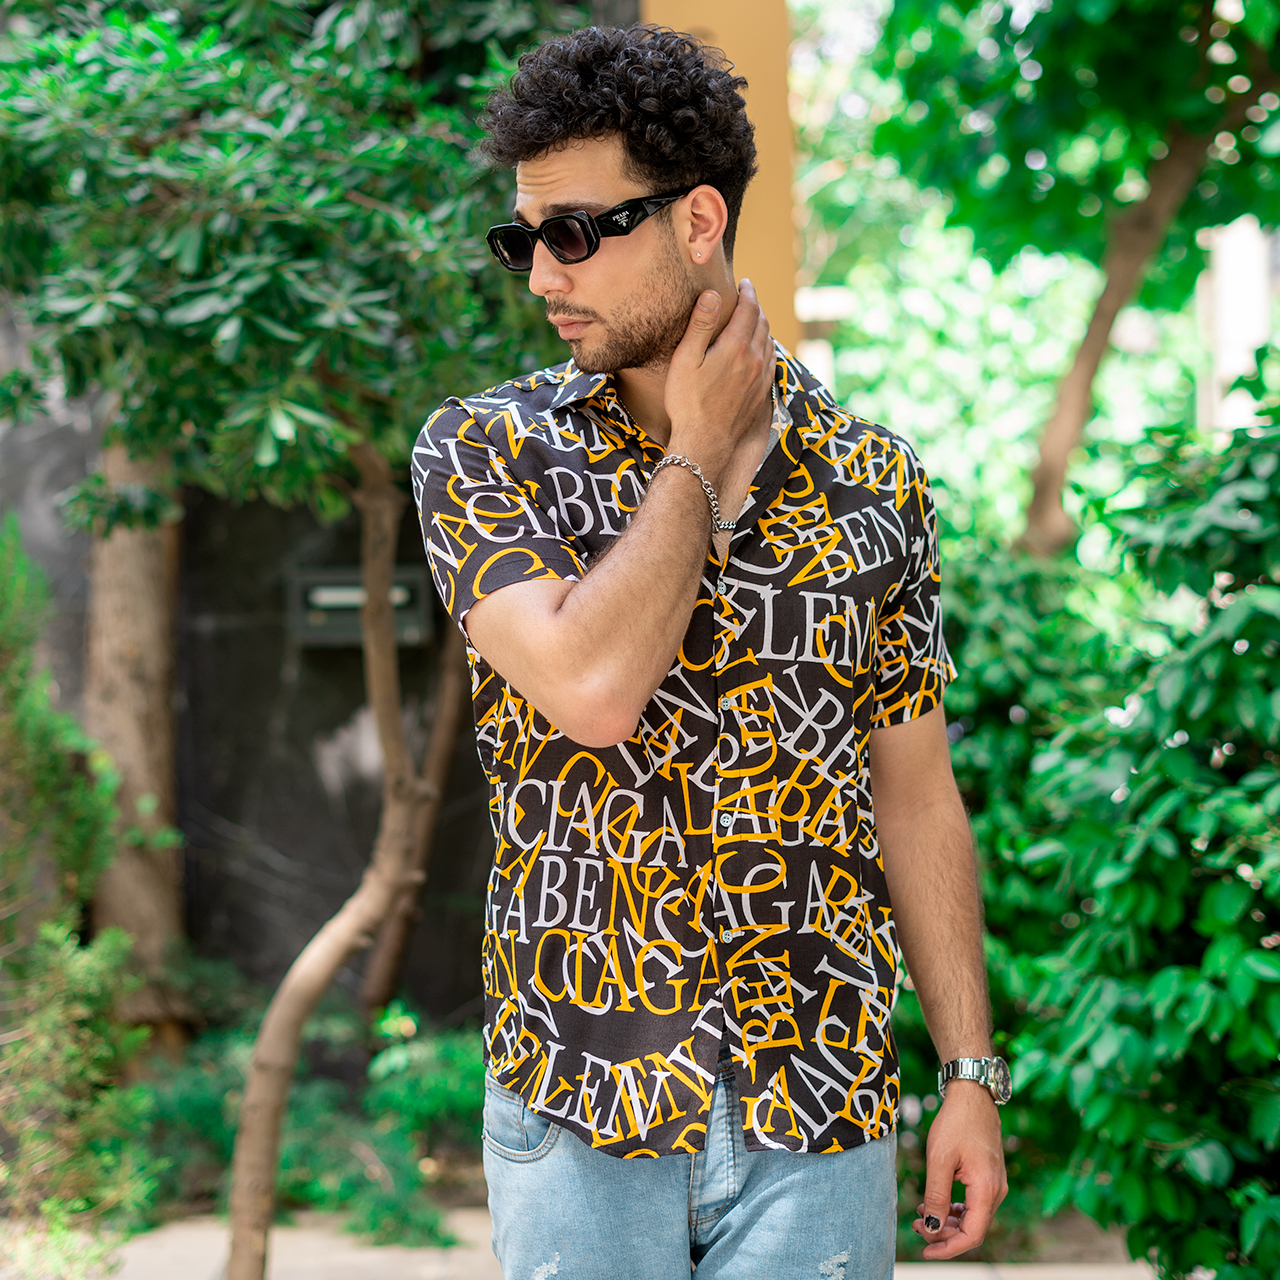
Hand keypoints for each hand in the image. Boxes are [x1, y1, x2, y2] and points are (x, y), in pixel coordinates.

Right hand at [663, 279, 773, 488]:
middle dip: (756, 307)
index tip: (745, 283)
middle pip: (762, 323)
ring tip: (754, 320)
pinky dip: (767, 348)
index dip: (748, 292)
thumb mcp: (686, 360)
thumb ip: (700, 325)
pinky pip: (771, 362)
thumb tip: (712, 295)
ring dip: (763, 326)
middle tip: (748, 298)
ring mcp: (761, 378)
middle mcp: (754, 359)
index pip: (749, 309)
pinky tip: (760, 350)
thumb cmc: (688, 403)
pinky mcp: (762, 394)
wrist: (705, 444)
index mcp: (735, 346)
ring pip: (769, 342)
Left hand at [912, 1082, 1006, 1259]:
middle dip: (943, 1234)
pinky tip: (933, 1203)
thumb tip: (931, 1227)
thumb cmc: (956, 1123)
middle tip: (916, 1226)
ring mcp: (994, 1184)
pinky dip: (953, 1208)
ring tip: (920, 1214)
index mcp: (987, 1190)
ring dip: (946, 1222)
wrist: (972, 1095)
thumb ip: (936, 1195)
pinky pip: (973, 1204)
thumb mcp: (939, 1159)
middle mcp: (996, 1191)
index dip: (948, 1248)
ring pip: (972, 1217)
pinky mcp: (988, 1177)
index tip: (925, 1251)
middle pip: (972, 1229)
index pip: (972, 1235)